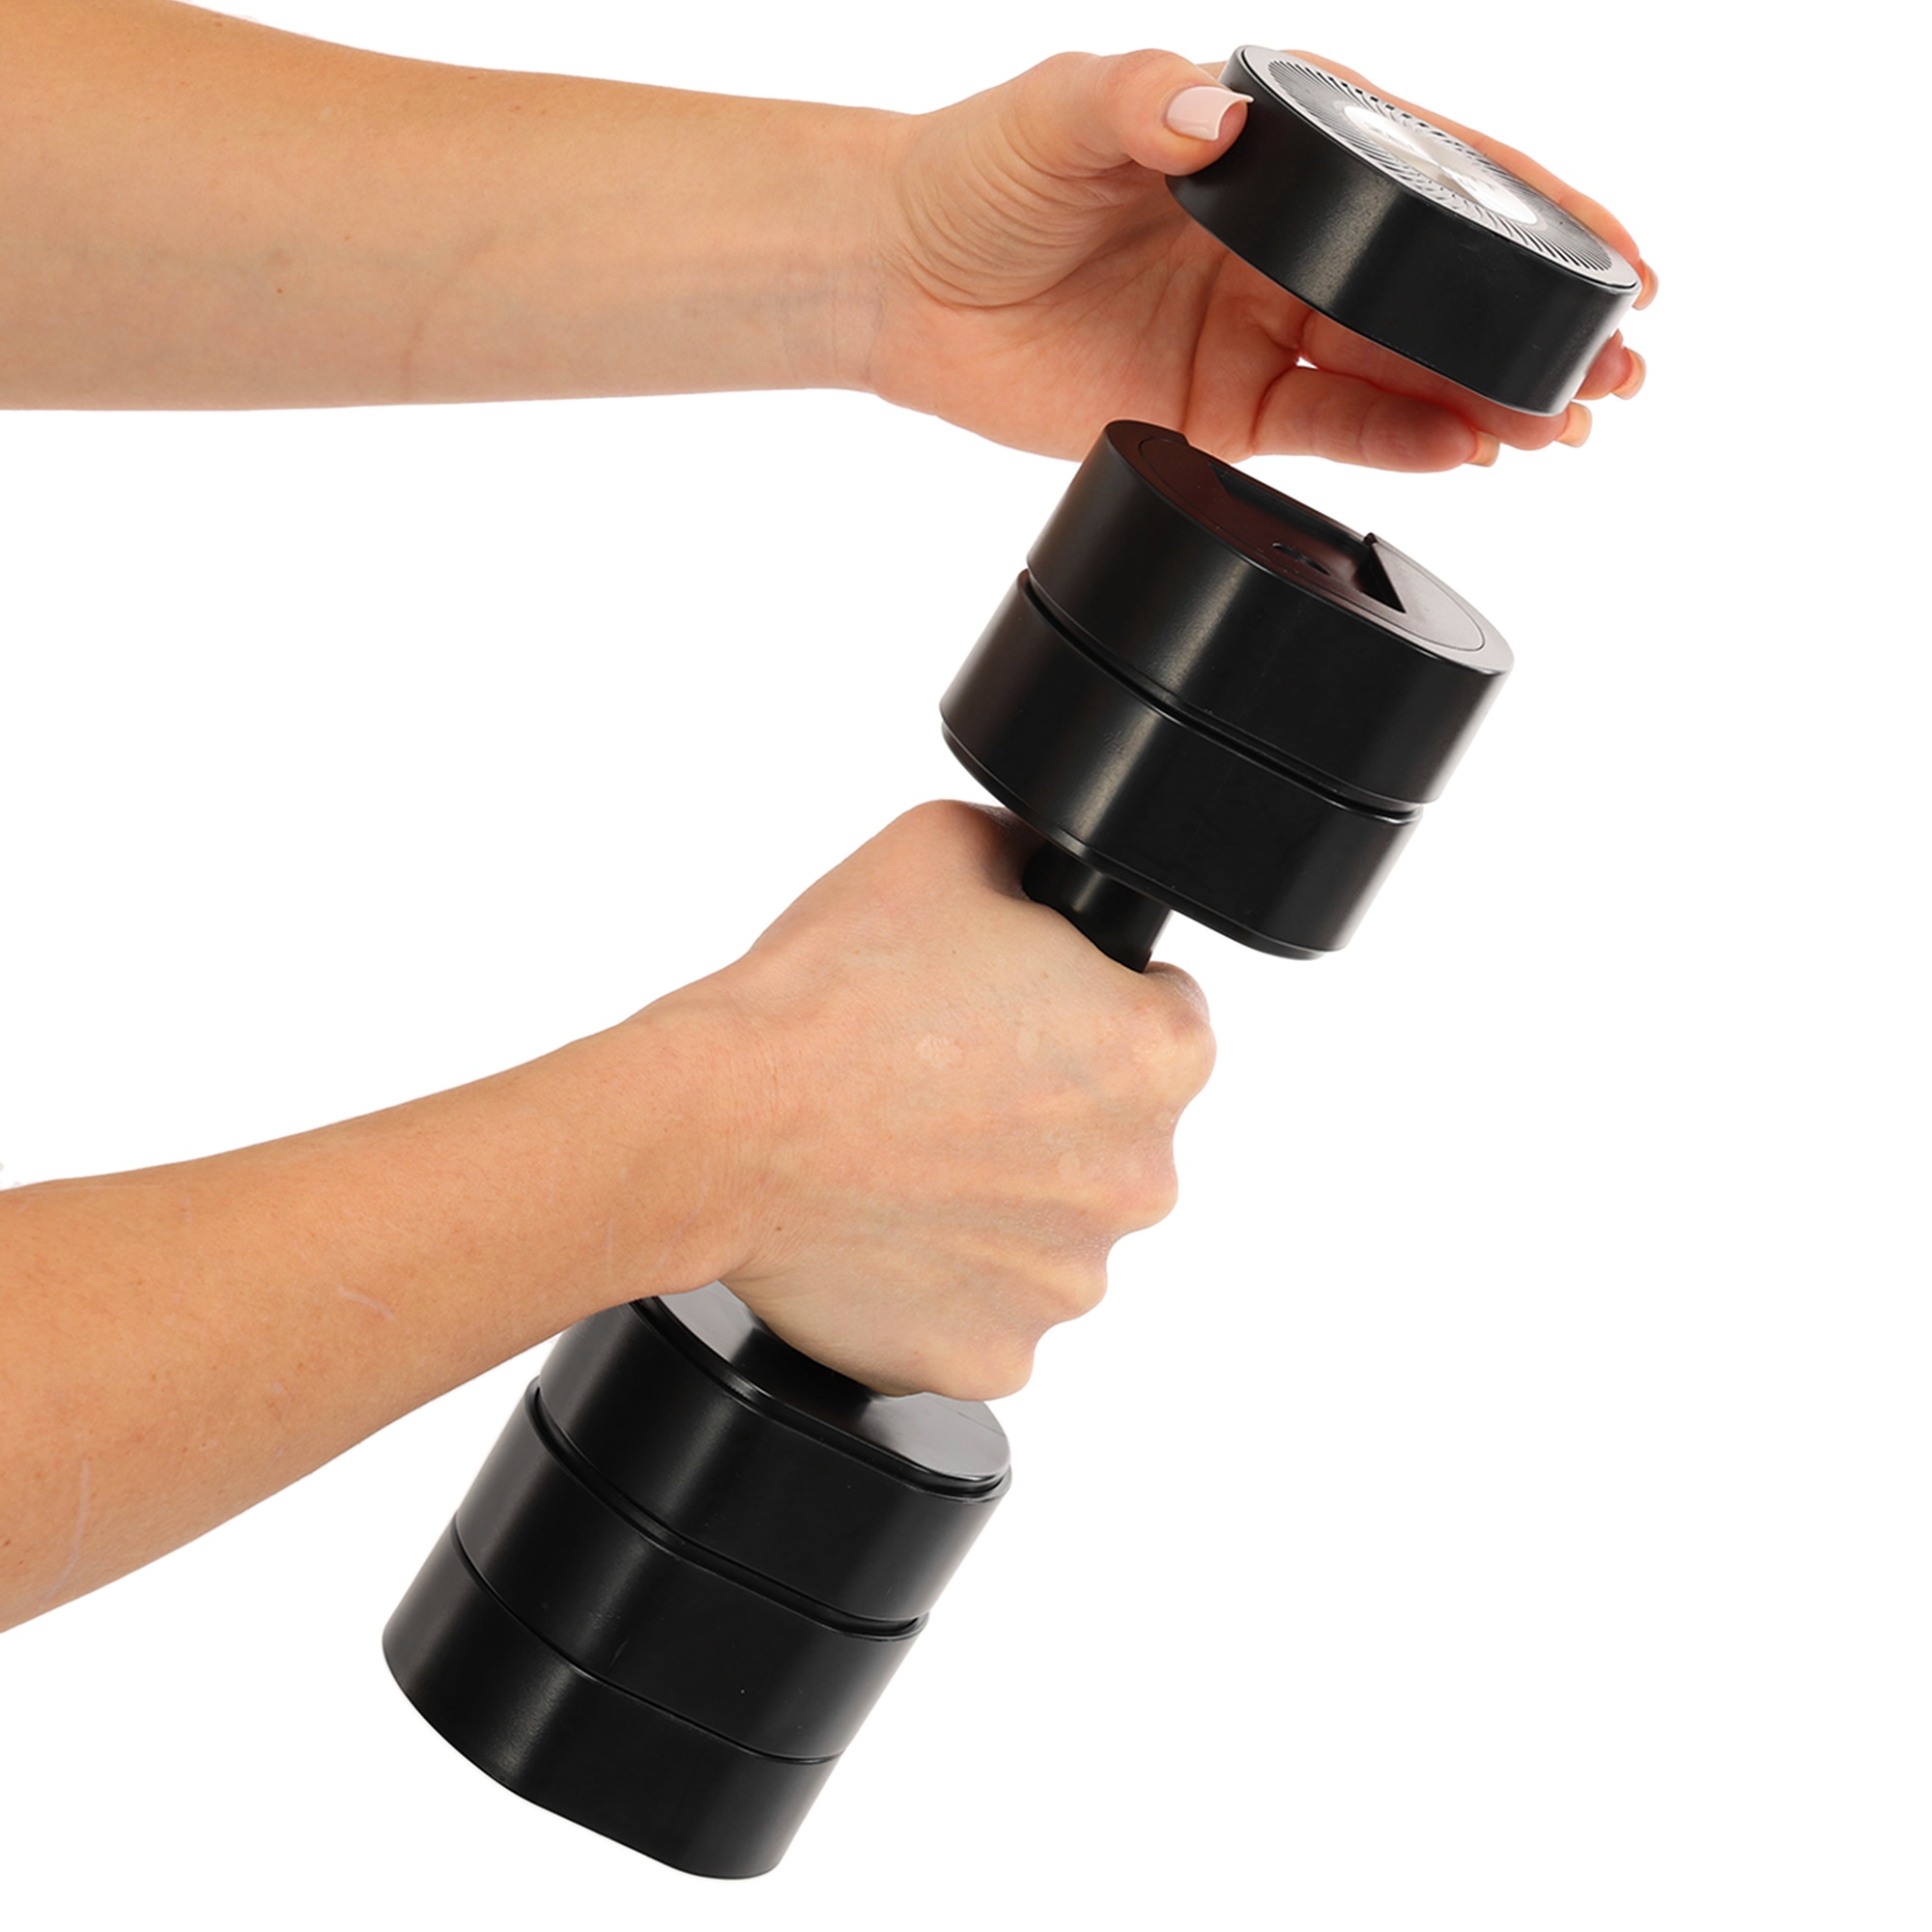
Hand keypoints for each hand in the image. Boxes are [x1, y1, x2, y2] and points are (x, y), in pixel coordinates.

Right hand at [648, 802, 1214, 1398]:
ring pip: (1052, 1228)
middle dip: (1047, 1107)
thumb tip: (1047, 880)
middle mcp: (1141, 1180)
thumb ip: (1034, 863)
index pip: (1163, 1017)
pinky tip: (885, 1225)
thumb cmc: (827, 995)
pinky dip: (946, 1279)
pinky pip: (988, 1309)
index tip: (1019, 1008)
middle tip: (944, 1079)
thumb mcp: (948, 844)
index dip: (1086, 999)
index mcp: (1156, 1055)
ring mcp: (1069, 1283)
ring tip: (901, 1153)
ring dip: (1000, 1198)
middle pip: (1113, 1135)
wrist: (718, 1123)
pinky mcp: (994, 1357)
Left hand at [859, 49, 1654, 468]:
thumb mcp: (1060, 115)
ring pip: (1401, 370)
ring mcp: (1263, 330)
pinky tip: (1466, 455)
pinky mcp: (1225, 409)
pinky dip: (1400, 446)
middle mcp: (1289, 242)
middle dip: (1536, 325)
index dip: (1529, 212)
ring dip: (1487, 397)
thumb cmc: (975, 176)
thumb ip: (1141, 104)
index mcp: (1277, 149)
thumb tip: (1213, 107)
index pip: (1430, 175)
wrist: (901, 284)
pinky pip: (1333, 431)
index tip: (1613, 251)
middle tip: (1619, 366)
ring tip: (1569, 425)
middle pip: (1438, 286)